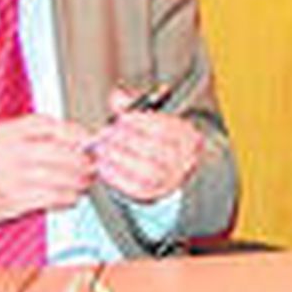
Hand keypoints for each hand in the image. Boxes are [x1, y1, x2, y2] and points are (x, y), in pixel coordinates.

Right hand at [0, 114, 94, 226]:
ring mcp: (8, 179)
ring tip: (86, 180)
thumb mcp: (8, 136)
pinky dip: (66, 197)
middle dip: (82, 159)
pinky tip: (72, 196)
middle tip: (92, 163)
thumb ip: (41, 132)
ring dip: (78, 180)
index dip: (74, 132)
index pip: (47, 125)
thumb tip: (83, 137)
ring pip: (57, 178)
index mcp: (4, 133)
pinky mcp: (12, 202)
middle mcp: (5, 153)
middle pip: (58, 152)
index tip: (89, 139)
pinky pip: (49, 198)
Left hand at [90, 87, 204, 201]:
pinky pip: (138, 189)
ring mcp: (174, 179)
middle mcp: (187, 160)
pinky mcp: (159, 194)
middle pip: (155, 150)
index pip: (166, 128)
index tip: (121, 118)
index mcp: (189, 137)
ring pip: (148, 171)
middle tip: (106, 134)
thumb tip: (118, 97)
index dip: (141, 122)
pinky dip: (118, 178)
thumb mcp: (149, 117)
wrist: (164, 167)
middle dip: (126, 141)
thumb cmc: (155, 138)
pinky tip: (104, 167)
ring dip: (120, 160)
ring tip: (102, 150)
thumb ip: (133, 104)